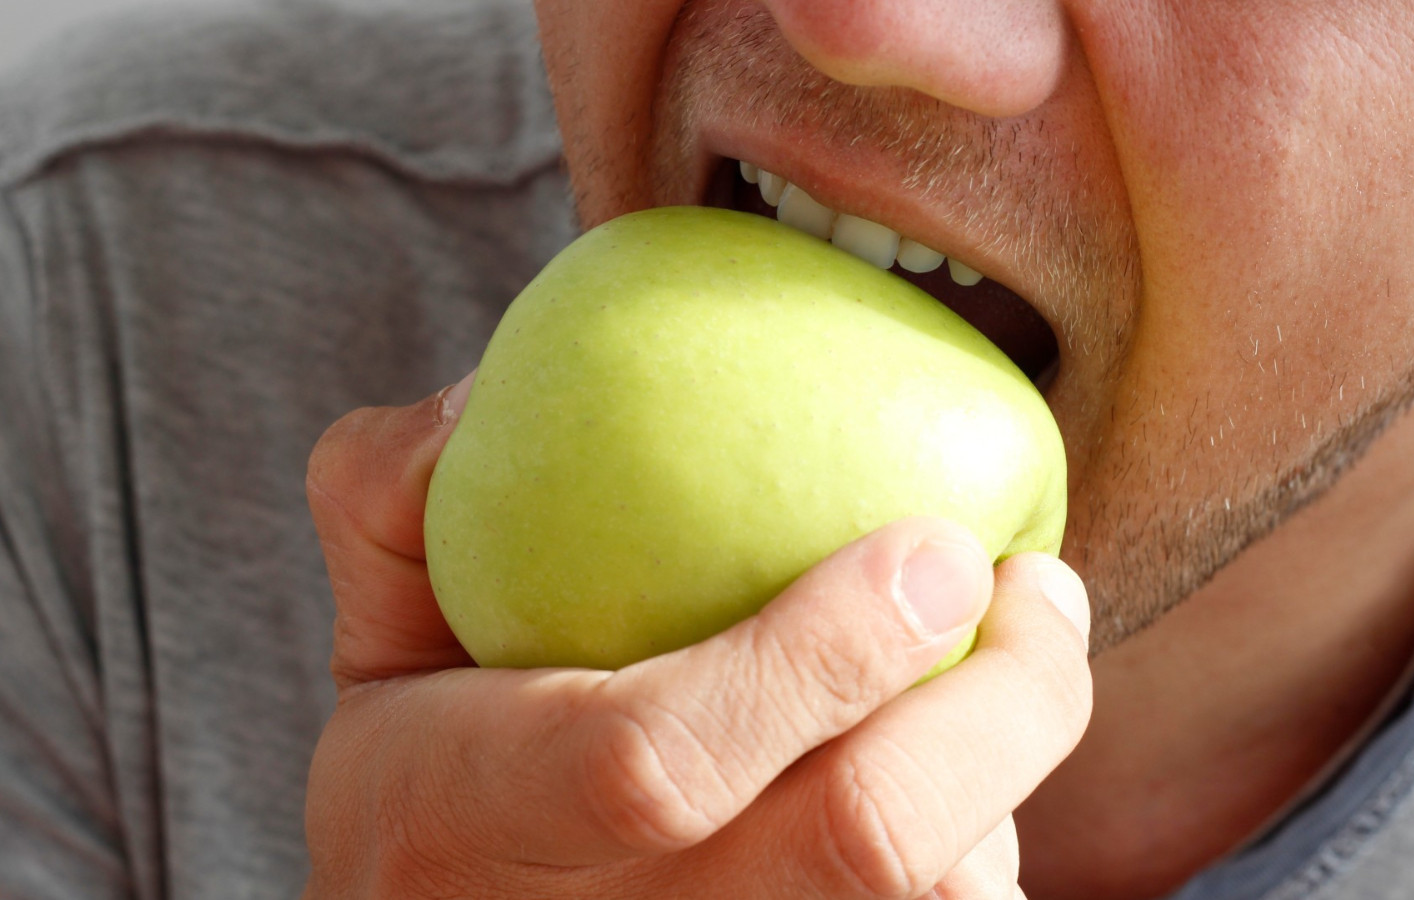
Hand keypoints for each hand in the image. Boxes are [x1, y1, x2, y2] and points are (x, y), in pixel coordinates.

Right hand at [301, 377, 1091, 898]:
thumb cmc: (429, 789)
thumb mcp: (373, 641)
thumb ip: (388, 500)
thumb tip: (485, 392)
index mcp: (481, 816)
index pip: (658, 760)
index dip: (817, 657)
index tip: (936, 548)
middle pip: (858, 847)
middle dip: (1000, 708)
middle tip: (1039, 585)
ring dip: (1009, 772)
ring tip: (1020, 653)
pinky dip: (985, 838)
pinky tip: (967, 754)